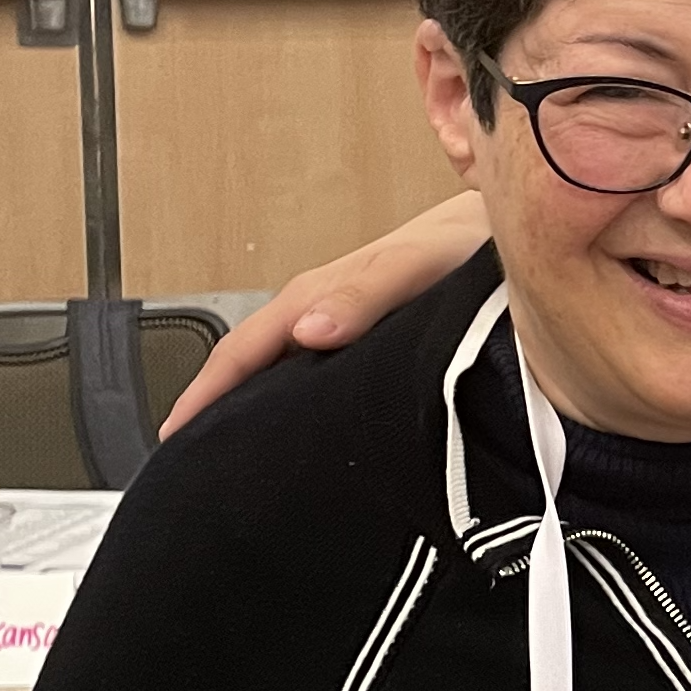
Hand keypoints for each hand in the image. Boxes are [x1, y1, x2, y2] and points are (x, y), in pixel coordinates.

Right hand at [164, 192, 489, 434]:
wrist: (514, 229)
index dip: (206, 392)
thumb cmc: (468, 242)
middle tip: (196, 461)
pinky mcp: (381, 339)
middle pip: (255, 363)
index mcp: (321, 296)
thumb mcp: (416, 263)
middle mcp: (328, 312)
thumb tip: (307, 331)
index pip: (244, 349)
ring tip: (241, 455)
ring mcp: (350, 325)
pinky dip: (301, 399)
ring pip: (286, 369)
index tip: (176, 435)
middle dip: (219, 407)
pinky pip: (322, 373)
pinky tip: (312, 429)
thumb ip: (366, 293)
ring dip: (257, 405)